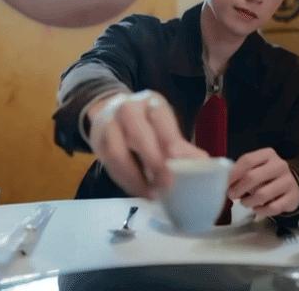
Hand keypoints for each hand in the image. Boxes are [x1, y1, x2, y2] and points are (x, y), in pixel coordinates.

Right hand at [87, 90, 207, 198]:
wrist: (109, 110)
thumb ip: (181, 147)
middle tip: (167, 186)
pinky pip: (109, 164)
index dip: (170, 144)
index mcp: (152, 104)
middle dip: (154, 163)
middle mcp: (128, 109)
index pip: (162, 121)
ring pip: (118, 152)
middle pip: (139, 135)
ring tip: (152, 194)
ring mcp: (109, 124)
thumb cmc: (146, 124)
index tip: (180, 167)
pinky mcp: (97, 141)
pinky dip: (125, 181)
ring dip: (136, 178)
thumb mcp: (164, 127)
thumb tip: (202, 163)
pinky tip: (139, 191)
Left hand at [227, 148, 298, 215]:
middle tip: (231, 195)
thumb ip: (241, 172)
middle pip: (253, 177)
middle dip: (238, 189)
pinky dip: (261, 211)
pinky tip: (257, 209)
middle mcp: (280, 165)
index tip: (225, 183)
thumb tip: (224, 182)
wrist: (291, 186)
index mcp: (268, 154)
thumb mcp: (256, 168)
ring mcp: (288, 181)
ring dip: (248, 201)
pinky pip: (272, 208)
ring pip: (262, 194)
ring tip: (244, 203)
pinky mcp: (293, 198)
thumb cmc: (266, 176)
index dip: (233, 173)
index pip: (247, 160)